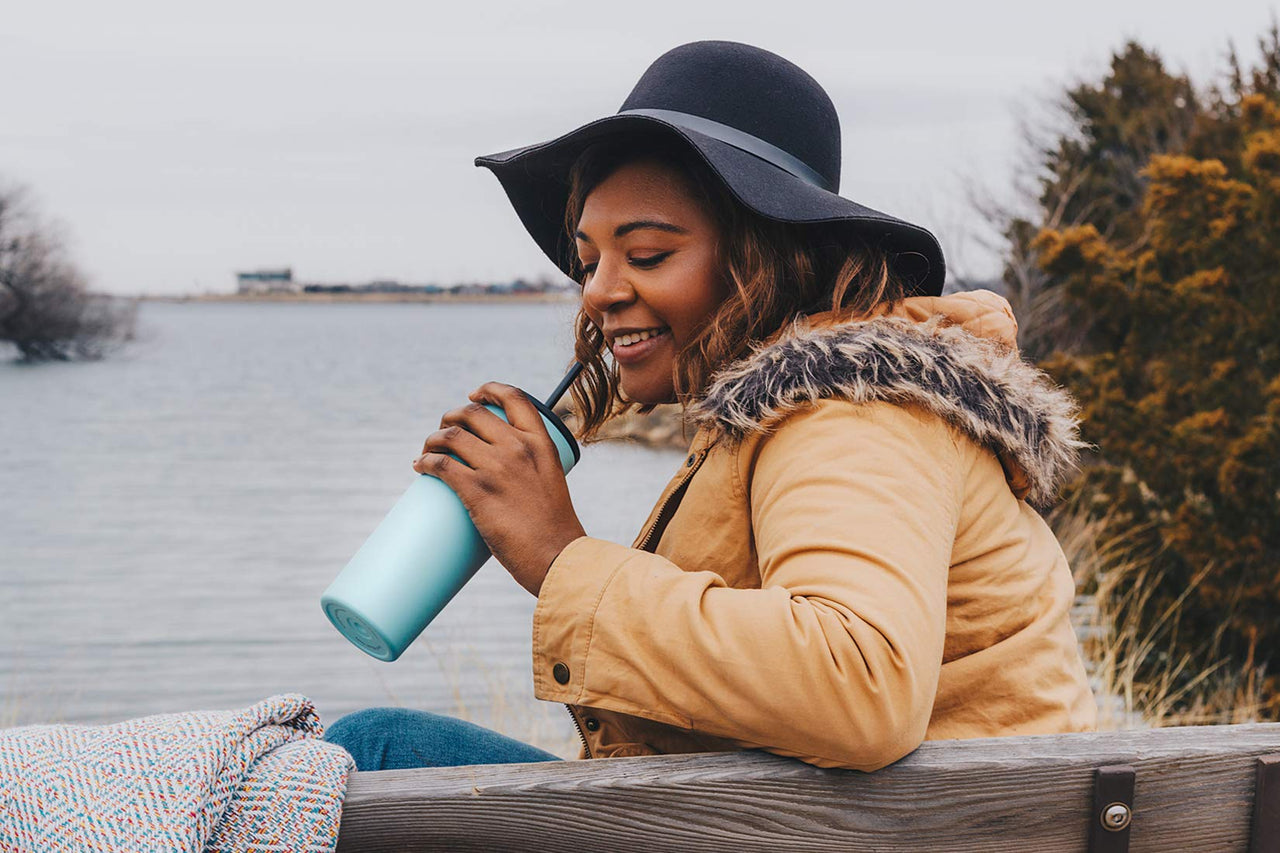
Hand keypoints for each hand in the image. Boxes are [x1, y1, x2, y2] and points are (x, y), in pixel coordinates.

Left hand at [413, 382, 585, 595]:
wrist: (557, 557)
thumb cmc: (554, 529)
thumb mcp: (551, 482)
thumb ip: (531, 469)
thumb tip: (503, 473)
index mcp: (541, 443)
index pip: (514, 398)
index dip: (489, 389)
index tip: (473, 395)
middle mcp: (518, 447)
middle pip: (472, 414)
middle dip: (451, 417)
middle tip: (443, 432)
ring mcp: (497, 468)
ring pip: (450, 436)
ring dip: (432, 440)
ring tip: (427, 452)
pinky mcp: (477, 490)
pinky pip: (440, 464)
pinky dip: (425, 462)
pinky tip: (420, 465)